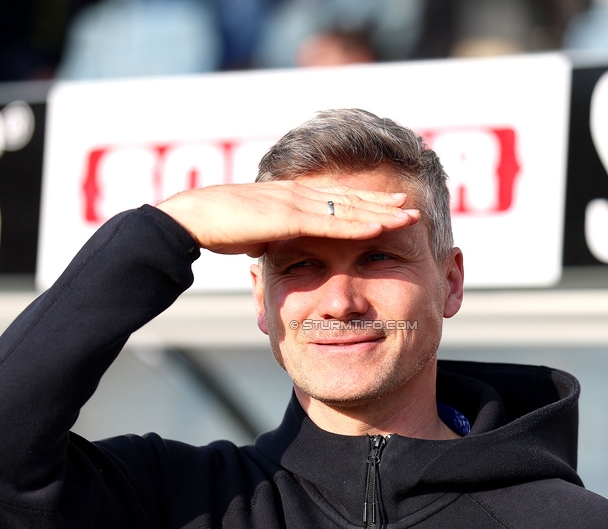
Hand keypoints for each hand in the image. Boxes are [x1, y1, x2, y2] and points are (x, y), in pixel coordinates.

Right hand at [156, 181, 418, 256]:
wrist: (193, 219)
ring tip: (409, 215)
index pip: (340, 199)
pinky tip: (380, 228)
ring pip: (348, 208)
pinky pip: (331, 223)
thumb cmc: (219, 227)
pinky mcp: (288, 217)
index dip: (369, 201)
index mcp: (294, 198)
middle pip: (352, 199)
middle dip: (384, 203)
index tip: (394, 206)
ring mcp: (296, 203)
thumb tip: (275, 253)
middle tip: (414, 205)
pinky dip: (357, 225)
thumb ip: (273, 241)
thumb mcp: (257, 235)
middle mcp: (301, 195)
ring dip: (381, 212)